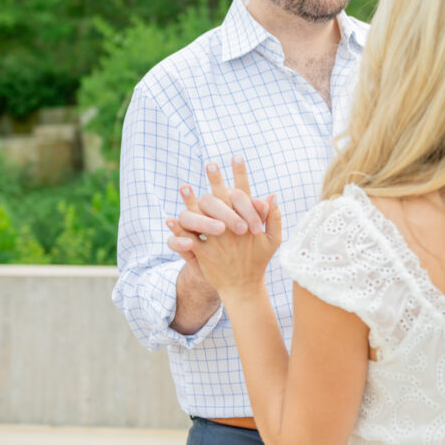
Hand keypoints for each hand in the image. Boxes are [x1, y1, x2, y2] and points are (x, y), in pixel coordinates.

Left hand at [166, 158, 280, 298]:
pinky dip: (179, 230)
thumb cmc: (258, 261)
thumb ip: (273, 218)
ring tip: (184, 185)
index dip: (241, 174)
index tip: (236, 156)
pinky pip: (190, 239)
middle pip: (223, 201)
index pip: (245, 194)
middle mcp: (232, 230)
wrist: (243, 287)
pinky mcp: (204, 254)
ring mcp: (217, 242)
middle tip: (211, 163)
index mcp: (248, 224)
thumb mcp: (272, 241)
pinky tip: (170, 219)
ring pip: (203, 218)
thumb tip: (272, 195)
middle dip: (217, 180)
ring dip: (192, 202)